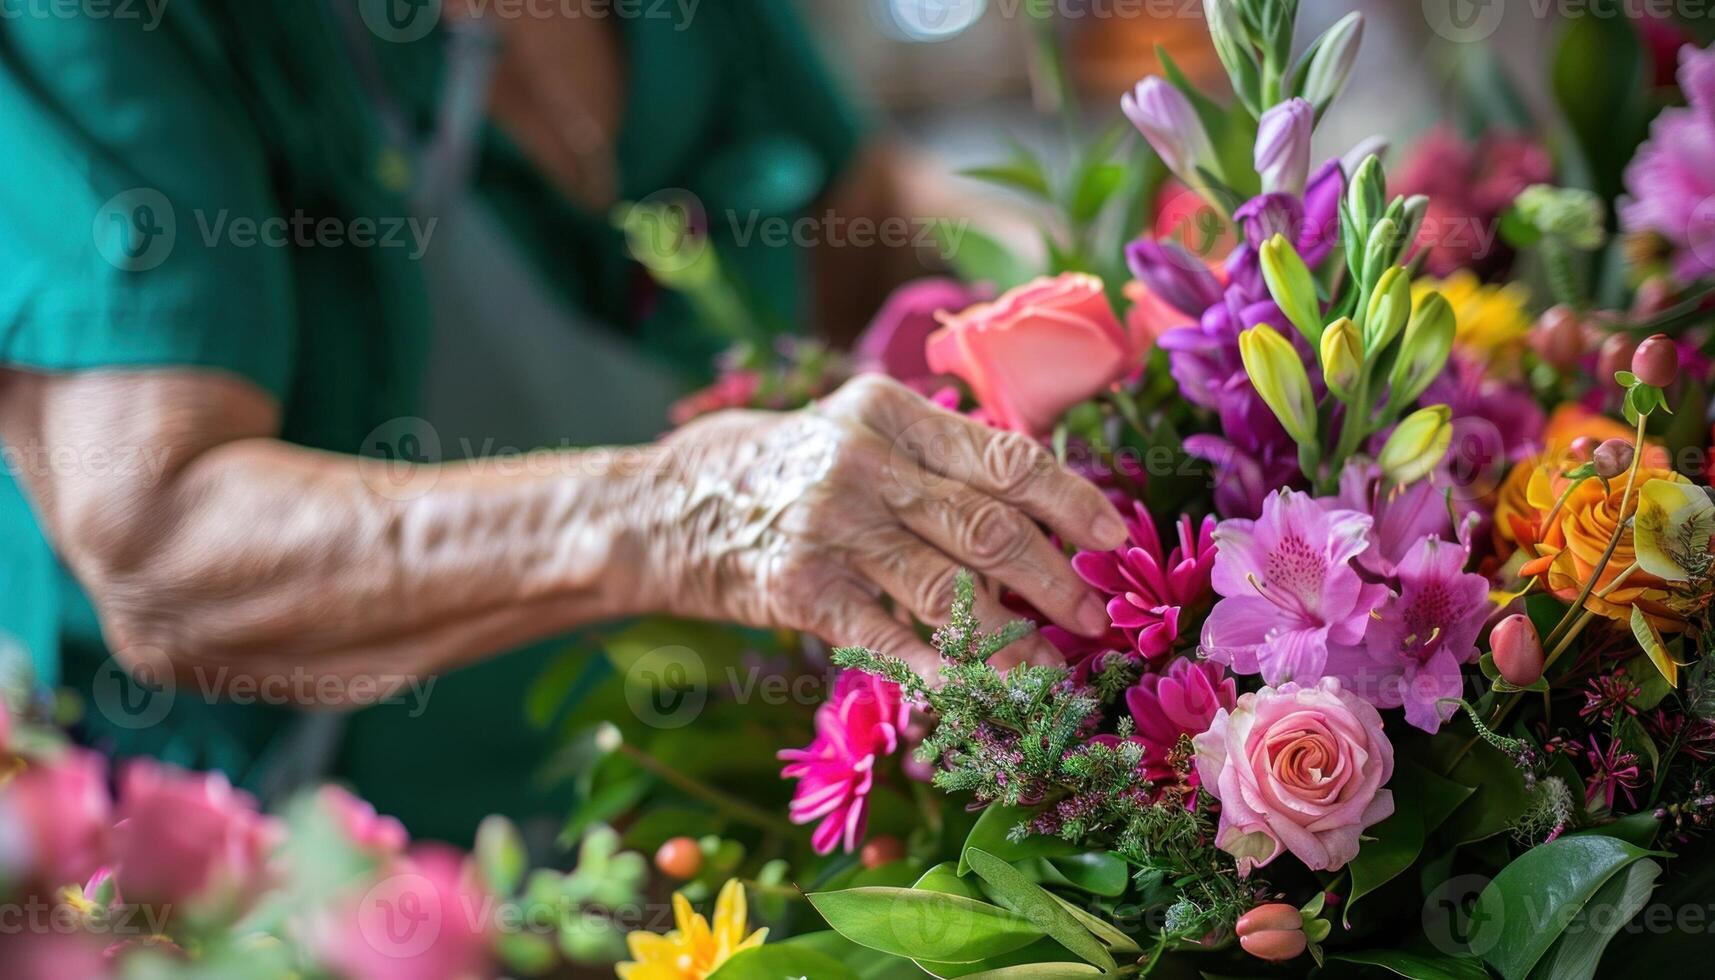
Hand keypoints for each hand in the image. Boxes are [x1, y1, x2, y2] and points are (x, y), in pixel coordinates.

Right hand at [631, 375, 1126, 672]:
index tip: (1116, 535)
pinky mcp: (801, 589)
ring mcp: (831, 526)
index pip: (1006, 458)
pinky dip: (943, 673)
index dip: (1073, 501)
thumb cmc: (782, 468)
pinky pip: (891, 639)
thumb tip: (1039, 501)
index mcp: (889, 412)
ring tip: (1051, 669)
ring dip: (1014, 639)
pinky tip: (982, 696)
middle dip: (1057, 580)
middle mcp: (865, 462)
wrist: (664, 507)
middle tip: (1095, 617)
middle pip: (990, 527)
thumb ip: (934, 453)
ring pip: (951, 590)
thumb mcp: (854, 428)